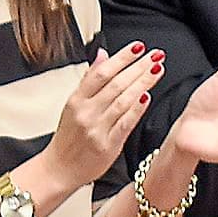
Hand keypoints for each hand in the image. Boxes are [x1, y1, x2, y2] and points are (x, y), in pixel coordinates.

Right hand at [39, 42, 160, 189]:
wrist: (60, 168)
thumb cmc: (68, 138)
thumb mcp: (72, 104)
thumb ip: (89, 79)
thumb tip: (102, 55)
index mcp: (76, 100)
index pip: (101, 72)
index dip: (121, 58)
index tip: (137, 47)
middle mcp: (86, 112)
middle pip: (115, 84)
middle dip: (138, 67)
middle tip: (155, 55)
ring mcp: (97, 128)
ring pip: (123, 100)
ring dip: (143, 83)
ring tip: (157, 70)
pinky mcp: (108, 145)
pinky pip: (125, 123)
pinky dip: (137, 109)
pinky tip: (146, 97)